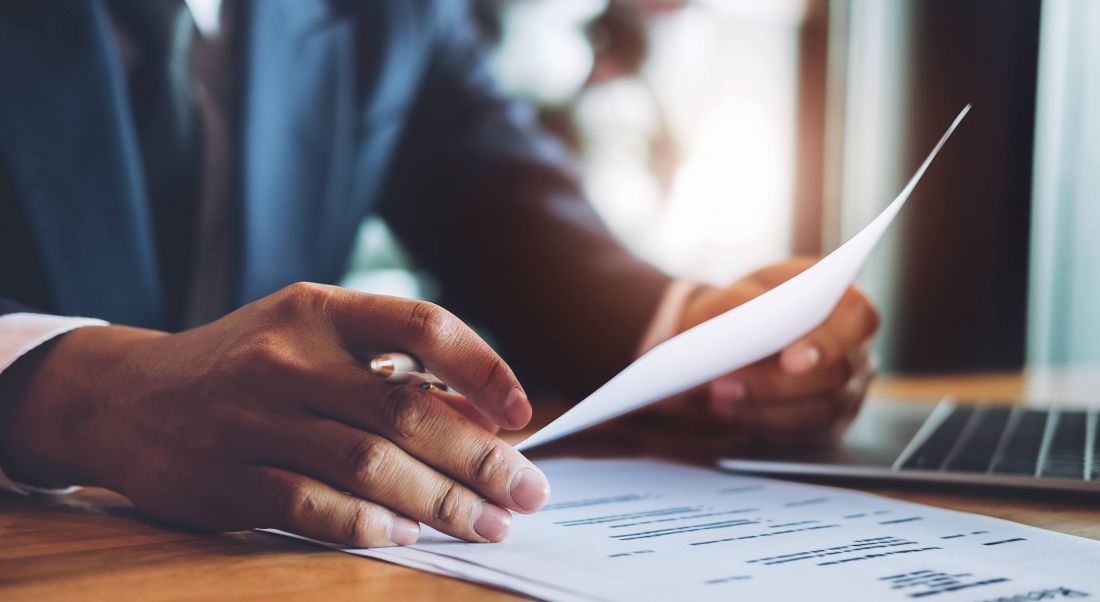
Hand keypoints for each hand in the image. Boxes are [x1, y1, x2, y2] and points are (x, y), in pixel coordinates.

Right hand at [0, 283, 549, 546]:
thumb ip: (391, 371)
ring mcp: (251, 417)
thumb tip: (483, 419)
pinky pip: (310, 505)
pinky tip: (406, 535)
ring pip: (367, 463)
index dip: (484, 369)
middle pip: (406, 409)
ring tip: (486, 525)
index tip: (521, 416)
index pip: (423, 324)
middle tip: (526, 494)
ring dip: (440, 501)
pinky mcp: (223, 476)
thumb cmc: (246, 366)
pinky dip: (366, 524)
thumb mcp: (312, 342)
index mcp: (320, 310)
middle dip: (479, 457)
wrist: (125, 396)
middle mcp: (288, 356)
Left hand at [654, 259, 878, 444]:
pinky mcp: (829, 422)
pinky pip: (805, 433)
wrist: (728, 339)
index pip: (857, 317)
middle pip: (836, 374)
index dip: (828, 341)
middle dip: (777, 384)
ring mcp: (847, 389)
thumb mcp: (730, 296)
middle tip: (725, 385)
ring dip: (764, 408)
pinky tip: (730, 412)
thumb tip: (746, 324)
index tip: (790, 362)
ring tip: (718, 398)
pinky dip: (764, 424)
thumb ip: (737, 303)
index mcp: (841, 301)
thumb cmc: (739, 310)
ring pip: (820, 410)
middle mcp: (854, 347)